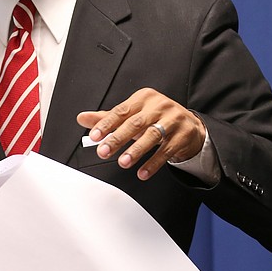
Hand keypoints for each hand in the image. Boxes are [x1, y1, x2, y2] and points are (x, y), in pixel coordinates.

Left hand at [77, 87, 205, 180]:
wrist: (189, 126)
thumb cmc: (155, 119)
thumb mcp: (132, 116)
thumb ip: (107, 118)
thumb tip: (82, 118)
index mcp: (143, 98)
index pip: (121, 111)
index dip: (106, 124)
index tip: (94, 136)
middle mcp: (159, 105)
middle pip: (135, 123)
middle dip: (117, 138)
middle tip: (103, 151)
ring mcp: (173, 119)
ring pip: (152, 135)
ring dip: (136, 150)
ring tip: (123, 162)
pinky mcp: (184, 135)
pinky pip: (167, 150)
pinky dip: (153, 163)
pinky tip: (142, 172)